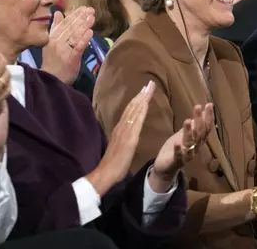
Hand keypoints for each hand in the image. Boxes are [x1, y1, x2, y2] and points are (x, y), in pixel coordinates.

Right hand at [41, 7, 94, 84]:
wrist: (49, 79)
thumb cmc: (52, 61)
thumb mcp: (51, 42)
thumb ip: (55, 28)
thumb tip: (58, 12)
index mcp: (52, 37)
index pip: (65, 23)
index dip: (75, 14)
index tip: (83, 7)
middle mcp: (57, 42)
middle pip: (71, 27)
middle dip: (81, 17)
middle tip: (91, 9)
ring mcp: (64, 50)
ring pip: (75, 35)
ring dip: (84, 25)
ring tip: (92, 17)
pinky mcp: (71, 59)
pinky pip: (78, 47)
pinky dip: (84, 39)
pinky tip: (90, 32)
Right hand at [86, 81, 154, 196]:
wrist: (106, 173)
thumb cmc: (113, 164)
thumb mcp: (120, 147)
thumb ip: (123, 138)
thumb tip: (128, 133)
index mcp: (120, 129)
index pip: (130, 111)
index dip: (137, 100)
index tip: (144, 91)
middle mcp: (122, 127)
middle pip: (133, 107)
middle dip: (141, 94)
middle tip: (149, 83)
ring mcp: (125, 131)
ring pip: (135, 110)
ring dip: (142, 98)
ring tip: (149, 87)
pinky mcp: (129, 137)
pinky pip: (136, 120)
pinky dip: (141, 109)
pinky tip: (146, 102)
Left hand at [150, 103, 213, 191]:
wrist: (165, 168)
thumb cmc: (176, 149)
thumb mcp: (185, 134)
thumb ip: (193, 124)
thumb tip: (202, 109)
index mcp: (198, 141)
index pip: (206, 127)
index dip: (208, 117)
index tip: (209, 105)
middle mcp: (195, 148)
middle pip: (199, 134)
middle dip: (199, 120)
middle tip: (197, 107)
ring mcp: (187, 155)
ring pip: (190, 143)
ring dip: (189, 132)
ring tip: (187, 121)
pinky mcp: (176, 161)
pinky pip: (179, 156)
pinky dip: (178, 150)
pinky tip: (177, 143)